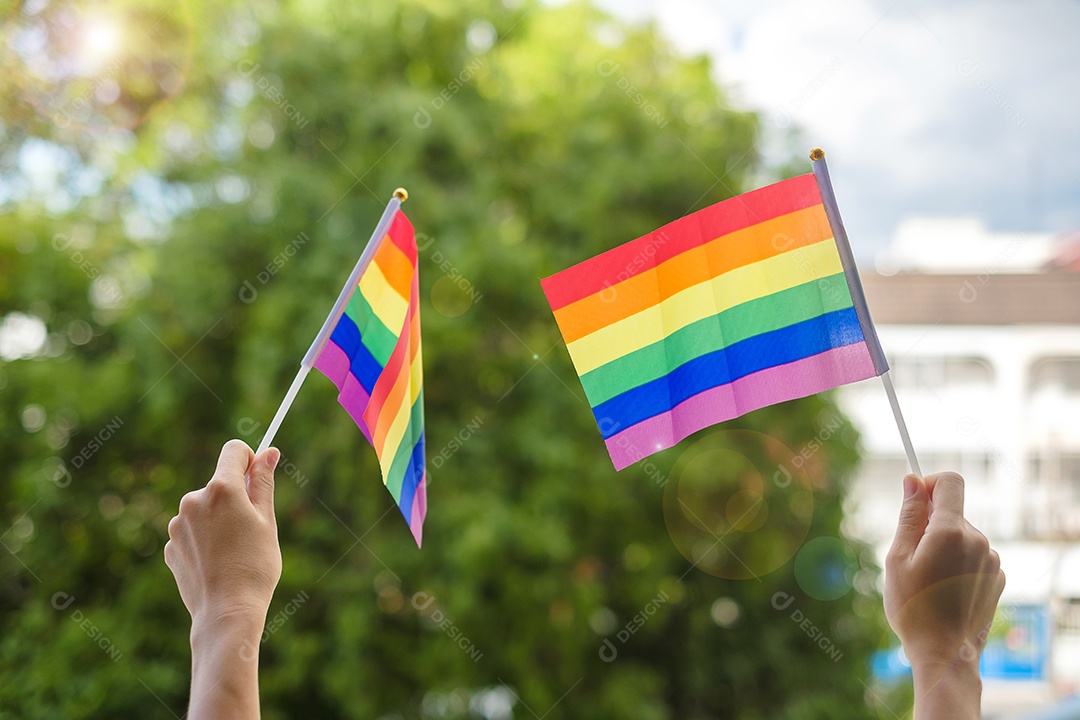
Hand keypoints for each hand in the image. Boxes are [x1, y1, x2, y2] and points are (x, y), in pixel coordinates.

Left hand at [164, 439, 280, 719]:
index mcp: (221, 489)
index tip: (257, 476)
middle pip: (219, 483)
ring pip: (204, 509)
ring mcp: (177, 524)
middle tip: (251, 530)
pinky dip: (204, 540)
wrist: (226, 613)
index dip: (248, 459)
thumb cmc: (255, 565)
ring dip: (218, 520)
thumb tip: (268, 451)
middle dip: (235, 497)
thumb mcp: (267, 521)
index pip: (233, 451)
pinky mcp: (170, 546)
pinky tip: (217, 563)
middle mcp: (193, 500)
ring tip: (233, 551)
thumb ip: (263, 482)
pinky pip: (192, 532)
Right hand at [884, 472, 1004, 718]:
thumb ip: (909, 515)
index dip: (930, 483)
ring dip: (944, 546)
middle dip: (930, 524)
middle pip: (952, 512)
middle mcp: (978, 540)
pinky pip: (974, 555)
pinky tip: (946, 589)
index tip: (914, 499)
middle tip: (912, 558)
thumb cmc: (912, 607)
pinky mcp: (997, 577)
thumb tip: (912, 479)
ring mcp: (991, 560)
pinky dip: (959, 562)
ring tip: (929, 579)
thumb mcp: (897, 557)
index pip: (950, 482)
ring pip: (962, 535)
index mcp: (951, 531)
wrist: (944, 652)